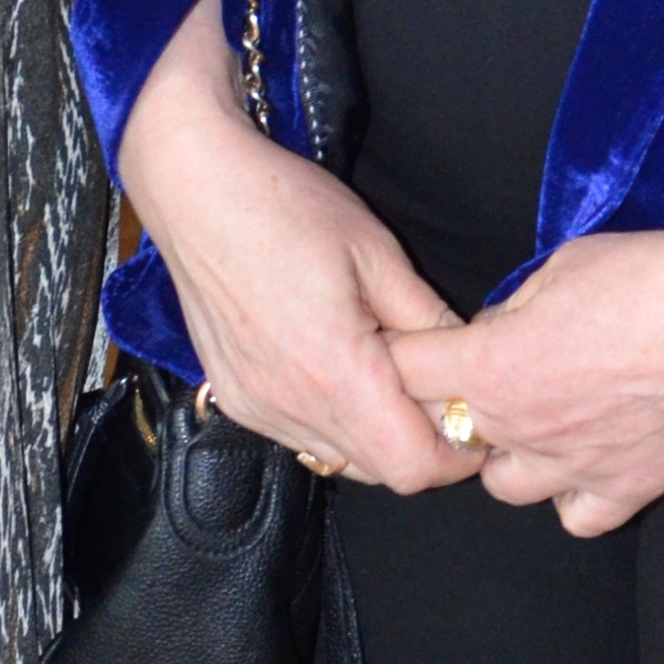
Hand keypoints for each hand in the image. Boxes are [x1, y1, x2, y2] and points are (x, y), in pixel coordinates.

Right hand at [116, 0, 482, 493]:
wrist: (194, 190)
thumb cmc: (285, 208)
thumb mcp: (378, 255)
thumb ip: (428, 321)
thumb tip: (469, 362)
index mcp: (336, 373)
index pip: (414, 468)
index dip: (454, 452)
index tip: (469, 414)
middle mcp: (291, 405)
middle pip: (381, 474)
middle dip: (421, 444)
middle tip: (435, 388)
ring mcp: (256, 406)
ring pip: (340, 459)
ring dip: (375, 434)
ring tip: (385, 371)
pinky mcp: (234, 397)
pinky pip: (300, 435)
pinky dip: (332, 420)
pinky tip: (336, 367)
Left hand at [400, 227, 663, 536]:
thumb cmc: (650, 277)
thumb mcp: (558, 268)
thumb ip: (511, 311)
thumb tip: (493, 331)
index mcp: (492, 367)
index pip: (404, 373)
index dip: (400, 357)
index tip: (407, 349)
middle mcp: (522, 428)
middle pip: (447, 437)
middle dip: (452, 408)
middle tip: (479, 380)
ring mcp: (574, 467)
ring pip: (504, 487)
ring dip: (508, 455)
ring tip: (536, 423)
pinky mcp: (628, 489)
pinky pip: (577, 518)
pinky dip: (573, 496)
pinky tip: (588, 462)